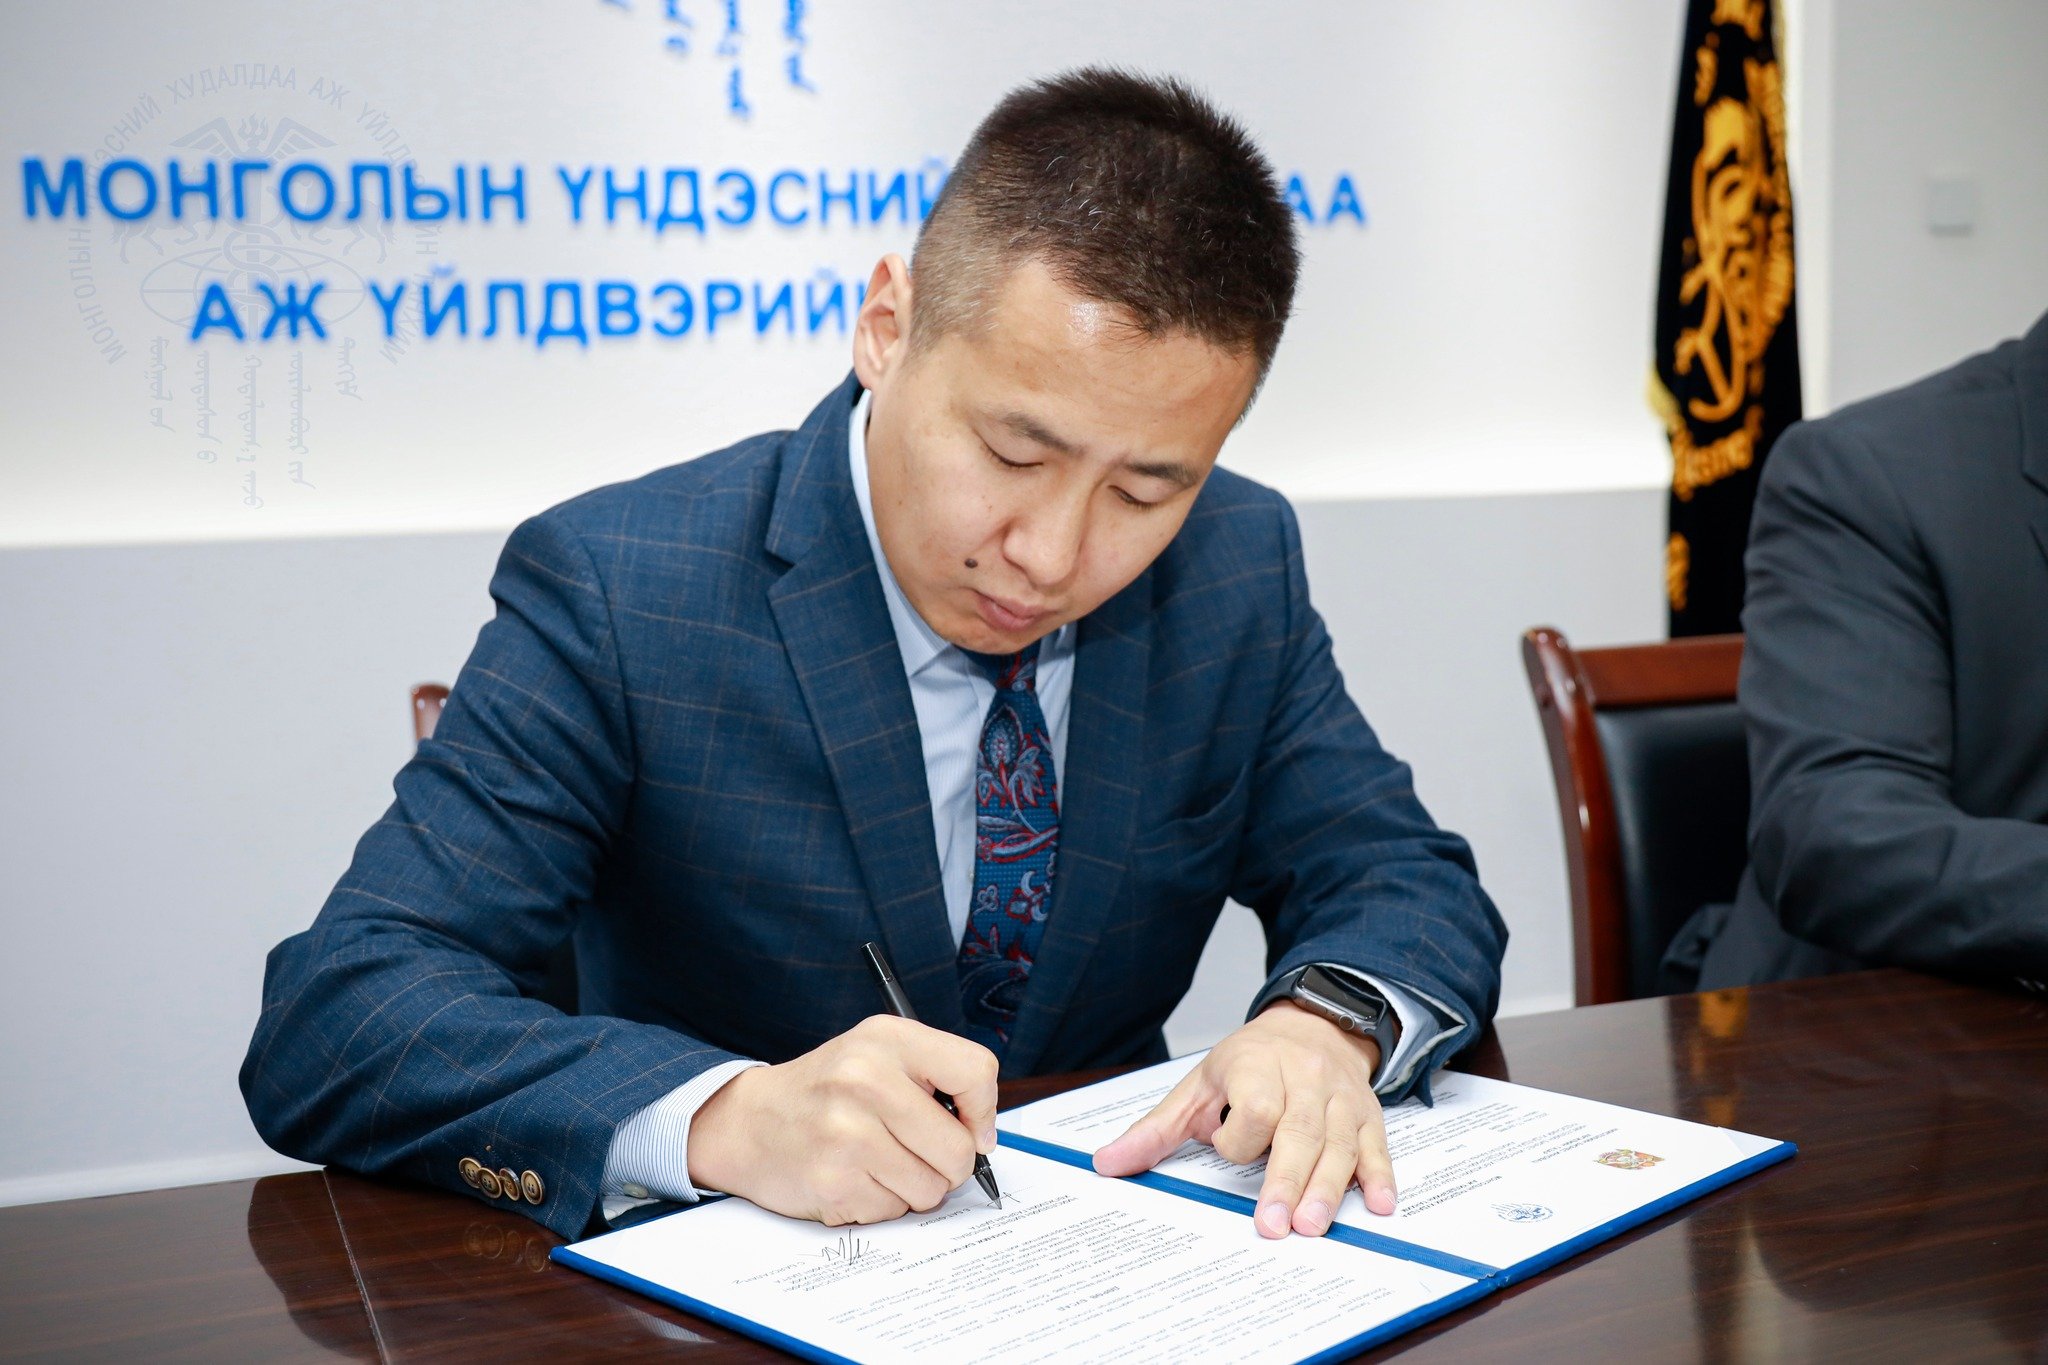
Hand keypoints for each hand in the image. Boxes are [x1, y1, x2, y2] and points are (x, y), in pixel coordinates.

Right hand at [687, 1015, 997, 1225]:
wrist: (749, 1121)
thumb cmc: (826, 1090)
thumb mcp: (879, 1054)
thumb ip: (937, 1078)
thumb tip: (984, 1137)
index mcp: (888, 1039)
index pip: (976, 1072)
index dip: (984, 1111)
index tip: (972, 1129)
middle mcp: (866, 1080)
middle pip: (958, 1149)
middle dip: (949, 1165)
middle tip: (920, 1154)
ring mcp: (848, 1133)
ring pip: (931, 1188)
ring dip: (914, 1187)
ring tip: (879, 1162)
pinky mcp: (833, 1181)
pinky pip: (893, 1211)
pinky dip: (880, 1203)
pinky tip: (853, 1176)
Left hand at [1092, 1001, 1394, 1236]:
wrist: (1312, 1025)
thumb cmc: (1250, 1062)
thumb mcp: (1198, 1085)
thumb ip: (1157, 1128)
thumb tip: (1107, 1162)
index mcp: (1258, 1066)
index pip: (1256, 1107)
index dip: (1240, 1138)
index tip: (1225, 1147)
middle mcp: (1305, 1078)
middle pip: (1300, 1131)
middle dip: (1287, 1180)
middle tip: (1277, 1226)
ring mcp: (1341, 1097)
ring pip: (1339, 1144)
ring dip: (1329, 1188)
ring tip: (1314, 1226)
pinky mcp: (1368, 1115)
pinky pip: (1376, 1146)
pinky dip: (1379, 1176)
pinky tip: (1379, 1205)